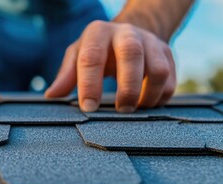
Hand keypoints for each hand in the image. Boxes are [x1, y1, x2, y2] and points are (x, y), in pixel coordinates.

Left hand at [45, 20, 175, 112]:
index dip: (89, 84)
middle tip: (120, 110)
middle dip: (127, 88)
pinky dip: (160, 97)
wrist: (128, 34)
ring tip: (135, 108)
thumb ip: (66, 75)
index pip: (92, 56)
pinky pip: (170, 80)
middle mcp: (126, 33)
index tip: (88, 107)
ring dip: (147, 95)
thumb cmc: (97, 50)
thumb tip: (51, 95)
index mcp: (98, 33)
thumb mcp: (77, 56)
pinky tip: (147, 104)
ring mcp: (150, 42)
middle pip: (132, 55)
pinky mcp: (167, 54)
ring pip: (158, 69)